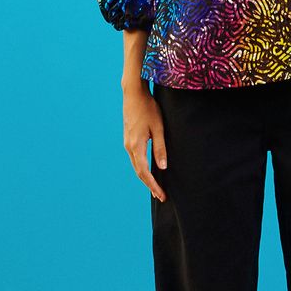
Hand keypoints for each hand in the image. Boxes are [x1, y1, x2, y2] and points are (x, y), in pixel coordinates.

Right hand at [123, 82, 167, 200]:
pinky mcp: (129, 139)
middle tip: (161, 196)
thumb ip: (160, 147)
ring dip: (145, 178)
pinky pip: (135, 159)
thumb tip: (162, 167)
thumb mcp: (158, 127)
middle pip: (138, 172)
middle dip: (149, 185)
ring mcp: (127, 143)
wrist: (133, 94)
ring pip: (136, 166)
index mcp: (136, 145)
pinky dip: (142, 169)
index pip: (144, 172)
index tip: (161, 195)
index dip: (153, 185)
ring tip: (156, 187)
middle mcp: (129, 147)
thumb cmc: (148, 108)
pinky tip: (148, 171)